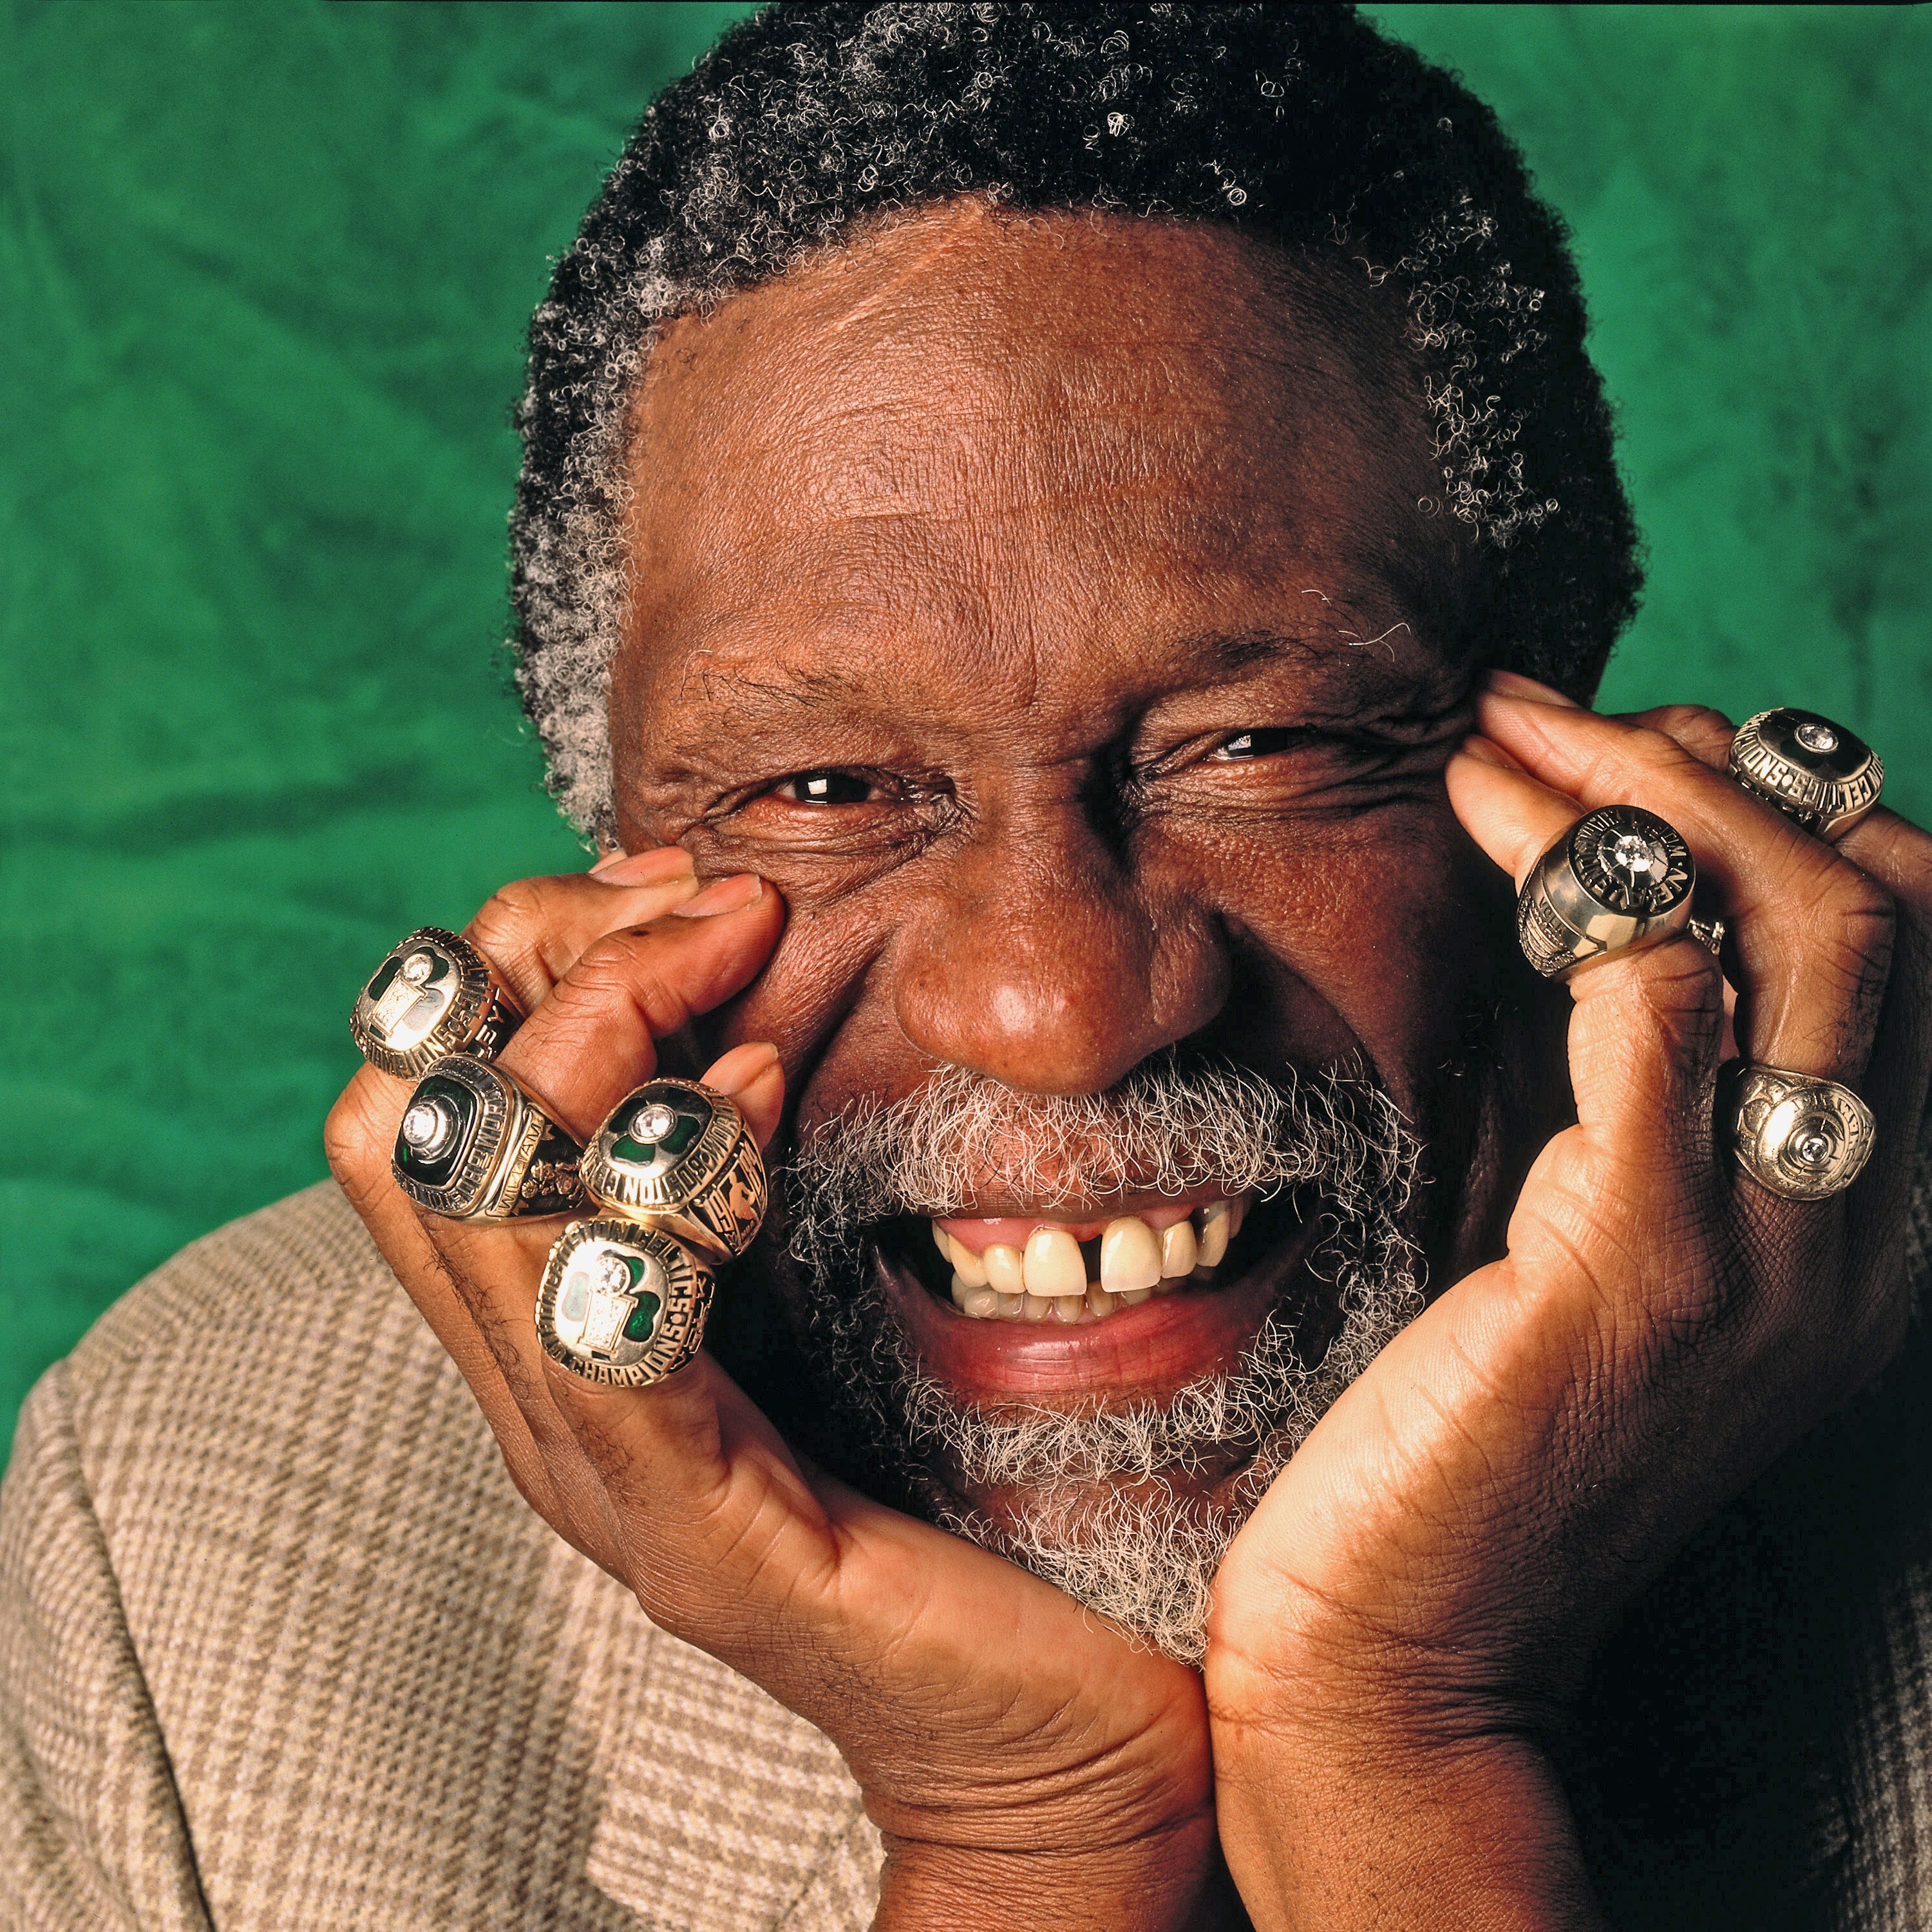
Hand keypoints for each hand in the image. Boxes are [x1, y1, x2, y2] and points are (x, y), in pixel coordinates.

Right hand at [325, 852, 1225, 1931]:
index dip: (531, 949)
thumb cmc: (967, 1486)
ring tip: (744, 982)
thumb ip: (762, 1175)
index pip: (429, 1081)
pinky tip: (771, 1114)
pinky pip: (605, 1318)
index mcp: (560, 1312)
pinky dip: (670, 1180)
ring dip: (603, 1033)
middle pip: (411, 1104)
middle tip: (710, 917)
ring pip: (469, 1185)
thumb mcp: (832, 1283)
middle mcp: (536, 1381)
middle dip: (546, 958)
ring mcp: (592, 1461)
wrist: (1052, 1728)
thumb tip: (755, 1006)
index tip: (685, 896)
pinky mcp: (689, 1525)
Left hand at [1204, 677, 1931, 1928]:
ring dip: (1649, 790)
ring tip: (1500, 733)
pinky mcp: (1638, 1269)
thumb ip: (1613, 1112)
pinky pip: (1667, 1013)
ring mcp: (1768, 1252)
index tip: (1619, 764)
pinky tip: (1491, 835)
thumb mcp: (1574, 1255)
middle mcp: (1853, 1234)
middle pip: (1886, 903)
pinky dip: (1591, 889)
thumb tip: (1580, 930)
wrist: (1402, 1651)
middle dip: (1722, 767)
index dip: (1777, 813)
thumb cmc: (1460, 1442)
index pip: (1904, 950)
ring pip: (1806, 926)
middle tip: (1554, 717)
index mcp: (1849, 1230)